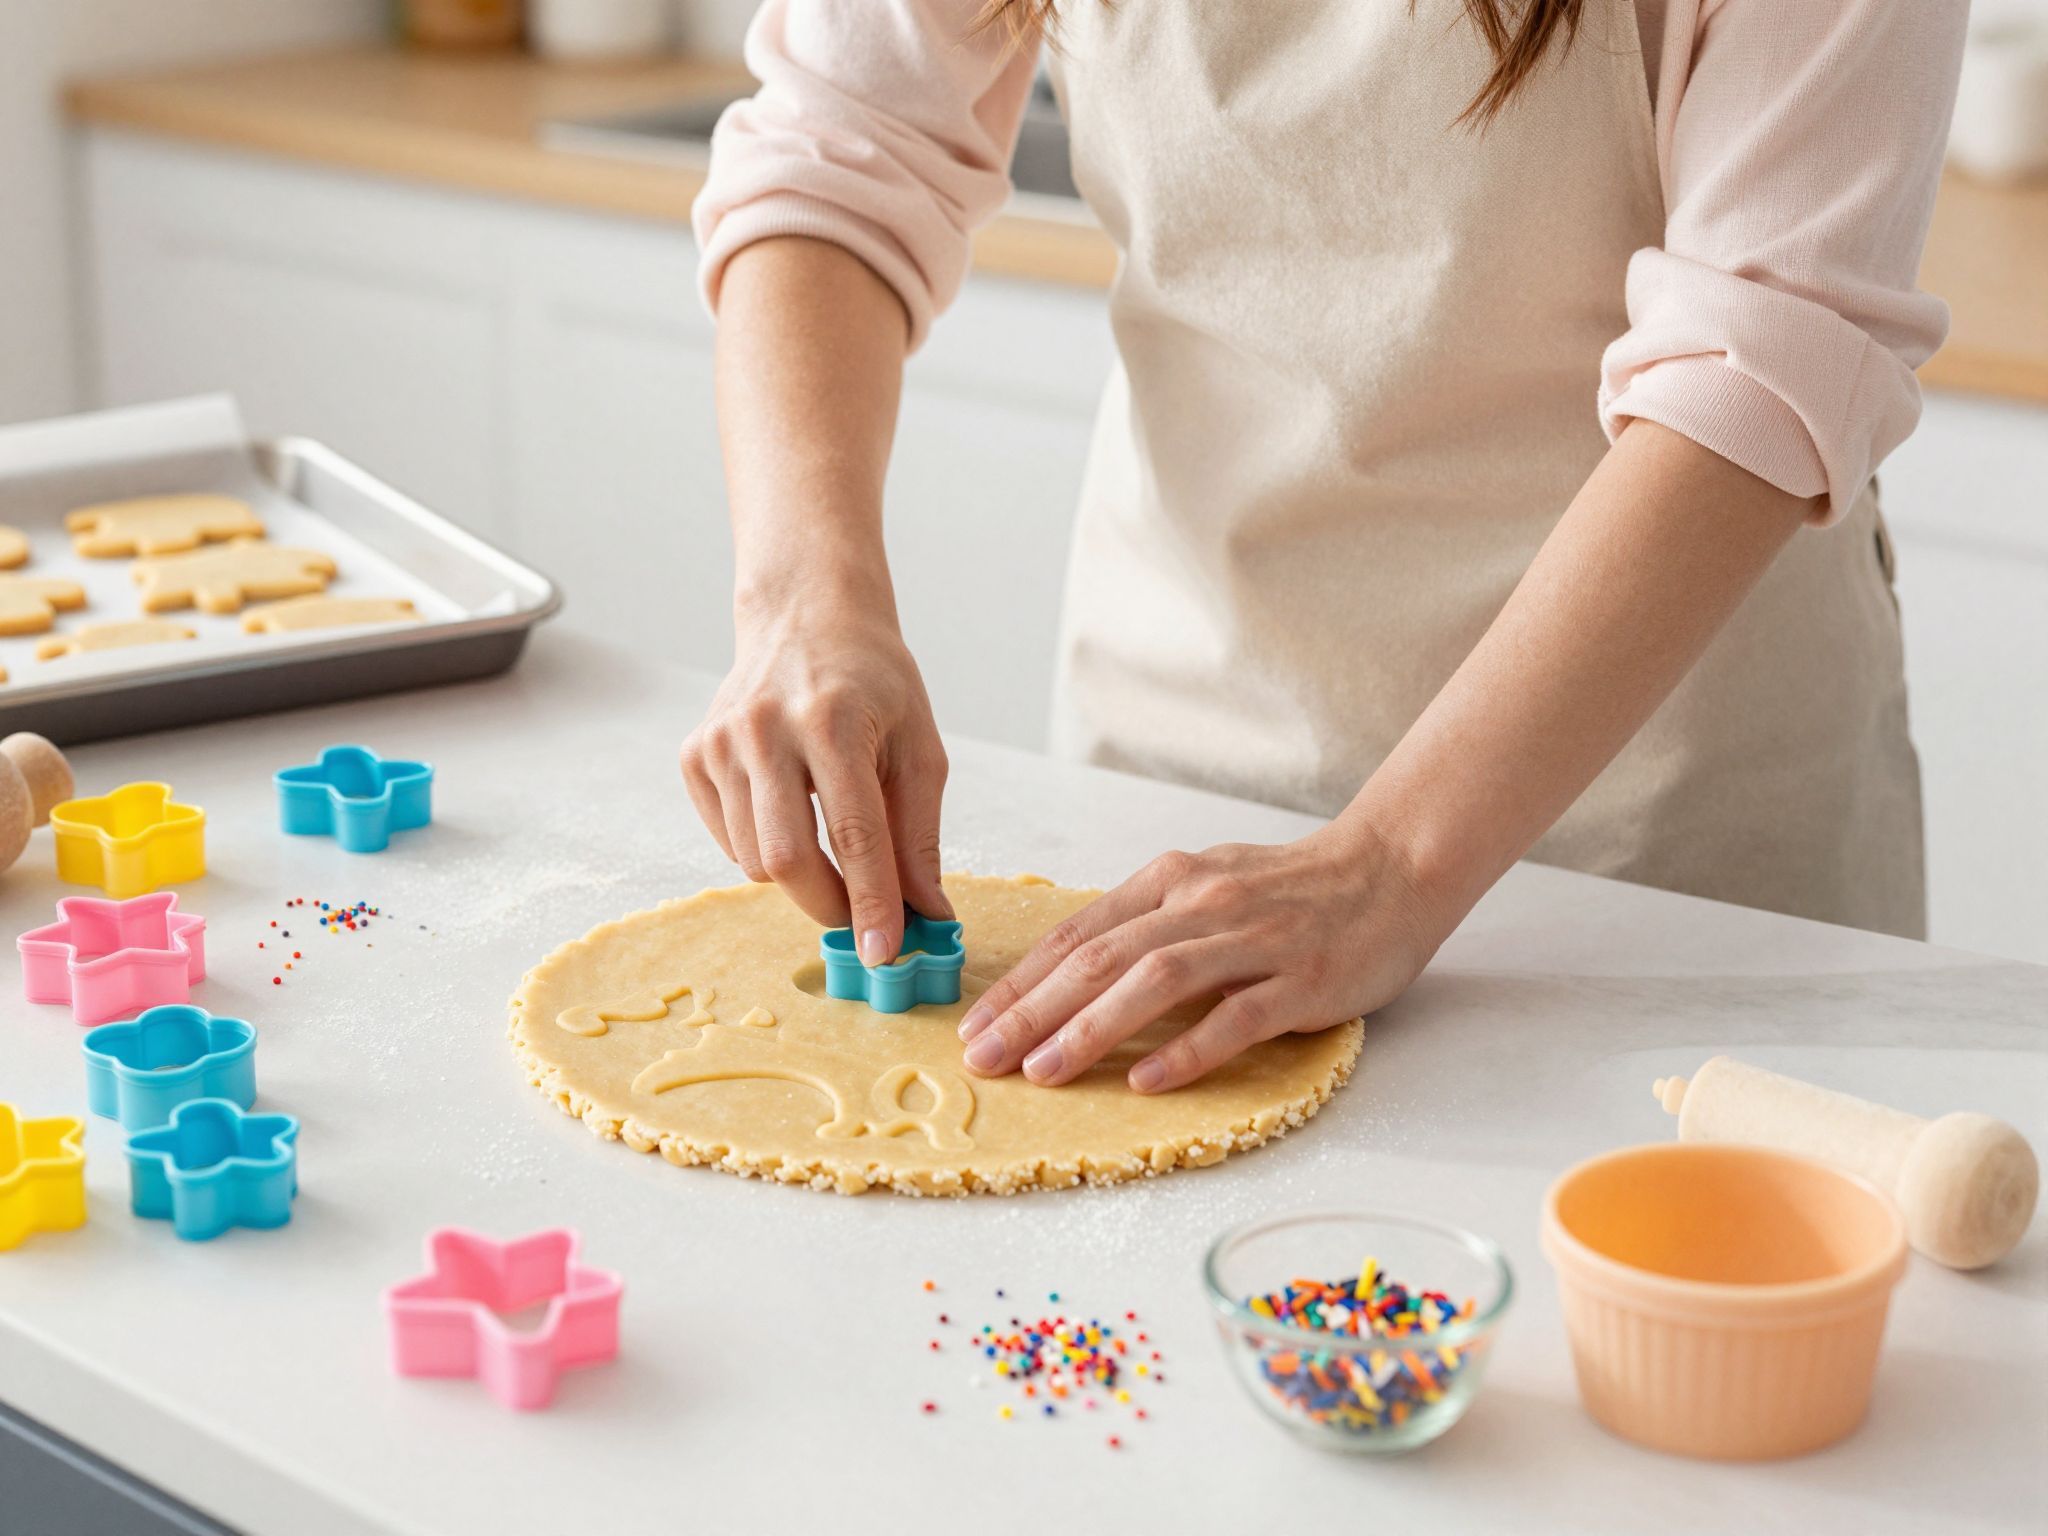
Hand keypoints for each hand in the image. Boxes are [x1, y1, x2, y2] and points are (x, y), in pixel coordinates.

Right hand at [681, 594, 949, 962]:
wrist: (806, 618)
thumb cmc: (874, 683)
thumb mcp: (918, 748)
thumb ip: (919, 836)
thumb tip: (927, 914)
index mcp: (832, 722)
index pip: (854, 835)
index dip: (870, 903)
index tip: (885, 953)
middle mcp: (766, 730)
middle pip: (786, 860)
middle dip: (828, 906)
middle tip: (861, 919)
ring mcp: (720, 742)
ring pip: (753, 860)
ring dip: (800, 877)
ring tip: (831, 842)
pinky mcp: (694, 754)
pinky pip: (728, 840)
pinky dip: (763, 849)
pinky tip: (790, 811)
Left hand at [956, 822, 1445, 1092]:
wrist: (1393, 867)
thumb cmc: (1293, 888)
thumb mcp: (1206, 885)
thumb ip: (1146, 923)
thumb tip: (1069, 975)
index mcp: (1171, 881)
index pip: (1077, 934)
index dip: (1020, 982)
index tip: (973, 1025)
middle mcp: (1203, 903)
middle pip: (1100, 959)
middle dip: (1032, 1011)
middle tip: (982, 1056)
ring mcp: (1254, 939)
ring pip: (1156, 982)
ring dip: (1091, 1028)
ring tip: (1043, 1071)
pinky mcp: (1303, 978)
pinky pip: (1236, 1017)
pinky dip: (1188, 1049)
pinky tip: (1147, 1081)